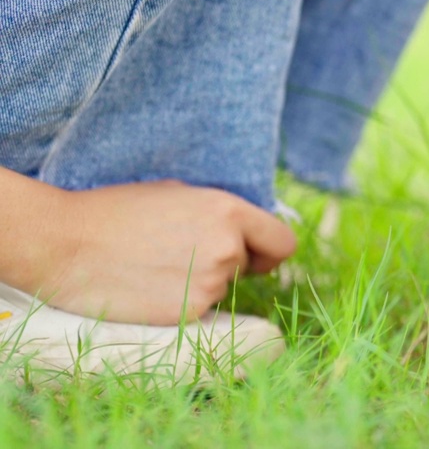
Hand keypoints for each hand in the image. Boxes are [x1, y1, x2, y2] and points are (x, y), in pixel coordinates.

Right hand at [9, 178, 295, 324]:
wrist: (66, 245)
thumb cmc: (117, 211)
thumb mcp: (177, 193)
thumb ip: (218, 213)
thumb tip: (242, 231)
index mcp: (228, 211)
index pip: (283, 243)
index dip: (270, 251)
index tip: (256, 257)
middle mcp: (228, 249)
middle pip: (247, 266)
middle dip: (225, 262)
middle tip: (180, 254)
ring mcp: (210, 284)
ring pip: (221, 289)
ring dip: (199, 282)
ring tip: (155, 266)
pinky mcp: (188, 314)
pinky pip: (198, 309)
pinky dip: (180, 303)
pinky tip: (147, 287)